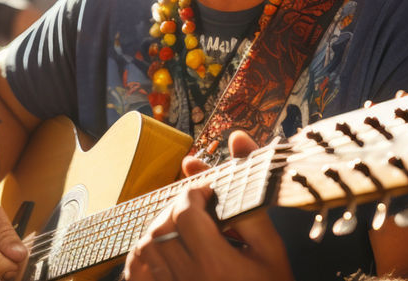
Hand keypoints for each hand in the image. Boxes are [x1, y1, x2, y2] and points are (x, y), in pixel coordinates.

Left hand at [124, 131, 293, 280]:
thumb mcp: (271, 251)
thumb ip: (251, 200)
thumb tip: (239, 141)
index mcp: (217, 265)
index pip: (185, 213)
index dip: (193, 195)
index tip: (206, 195)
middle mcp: (189, 280)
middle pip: (161, 228)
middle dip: (176, 211)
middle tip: (196, 212)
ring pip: (144, 248)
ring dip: (159, 231)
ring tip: (184, 231)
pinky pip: (136, 273)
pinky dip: (142, 257)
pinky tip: (163, 250)